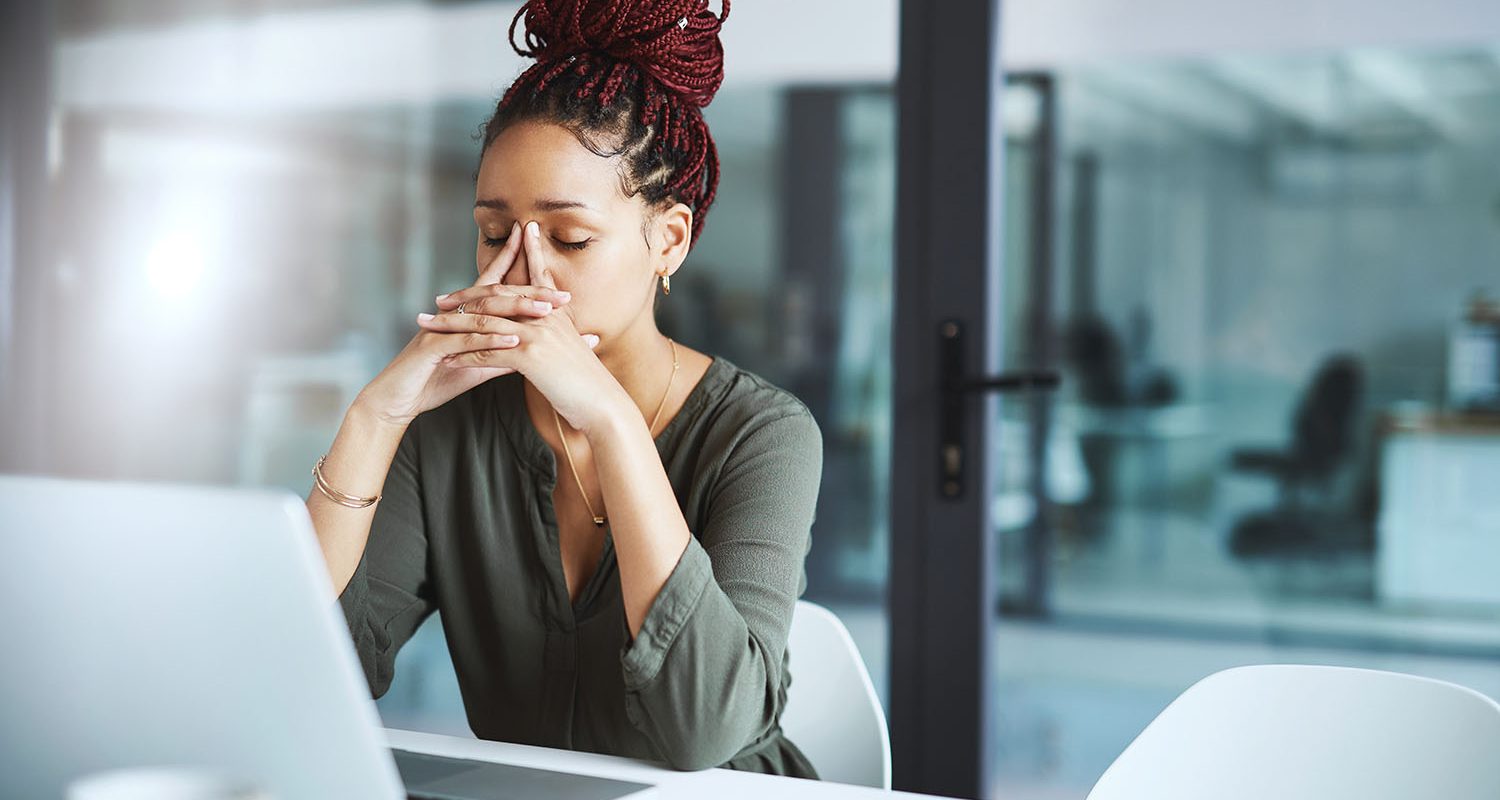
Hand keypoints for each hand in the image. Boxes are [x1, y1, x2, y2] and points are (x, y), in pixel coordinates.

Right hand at [355, 222, 589, 426]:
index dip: (519, 271)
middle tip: (563, 296)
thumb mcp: (476, 366)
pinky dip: (490, 341)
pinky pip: (465, 341)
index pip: (495, 286)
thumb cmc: (435, 380)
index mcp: (465, 316)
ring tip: (546, 313)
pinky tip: (513, 342)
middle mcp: (453, 315)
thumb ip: (502, 355)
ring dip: (516, 312)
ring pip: (484, 314)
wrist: (397, 400)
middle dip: (530, 292)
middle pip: (496, 295)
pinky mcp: (432, 347)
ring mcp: (442, 328)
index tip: (553, 270)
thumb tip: (531, 350)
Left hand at [425, 220, 628, 433]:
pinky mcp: (529, 357)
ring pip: (484, 324)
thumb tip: (548, 330)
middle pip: (496, 298)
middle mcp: (546, 316)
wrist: (604, 406)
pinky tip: (445, 359)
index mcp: (556, 312)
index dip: (516, 257)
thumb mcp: (574, 350)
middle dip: (464, 297)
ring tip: (429, 327)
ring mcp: (537, 334)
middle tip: (438, 300)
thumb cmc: (589, 384)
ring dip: (451, 326)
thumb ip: (559, 334)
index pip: (533, 276)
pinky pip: (487, 353)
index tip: (502, 242)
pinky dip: (464, 356)